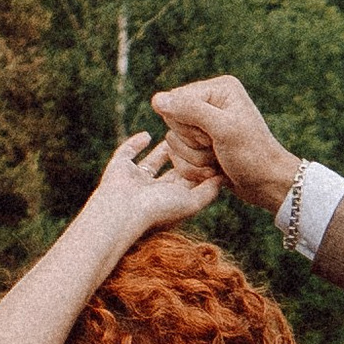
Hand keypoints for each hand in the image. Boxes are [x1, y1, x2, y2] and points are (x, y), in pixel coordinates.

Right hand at [91, 131, 217, 240]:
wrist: (122, 211)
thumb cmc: (158, 209)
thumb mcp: (191, 202)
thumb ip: (208, 191)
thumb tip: (223, 176)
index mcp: (172, 200)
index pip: (191, 180)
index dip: (201, 166)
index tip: (213, 148)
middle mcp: (154, 191)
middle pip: (173, 171)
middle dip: (185, 157)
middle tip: (198, 135)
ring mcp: (136, 180)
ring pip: (152, 163)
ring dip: (163, 150)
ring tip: (174, 132)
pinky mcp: (119, 168)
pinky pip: (127, 152)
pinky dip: (135, 143)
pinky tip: (146, 135)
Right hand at [151, 77, 300, 212]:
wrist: (266, 184)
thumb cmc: (251, 155)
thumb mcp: (222, 129)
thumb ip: (190, 110)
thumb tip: (157, 99)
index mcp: (218, 89)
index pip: (175, 100)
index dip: (187, 124)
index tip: (213, 136)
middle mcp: (210, 102)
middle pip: (172, 121)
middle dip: (192, 142)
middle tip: (216, 148)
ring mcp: (204, 124)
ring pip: (173, 141)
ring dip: (194, 158)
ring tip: (218, 160)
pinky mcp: (200, 144)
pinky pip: (178, 155)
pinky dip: (193, 168)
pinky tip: (214, 170)